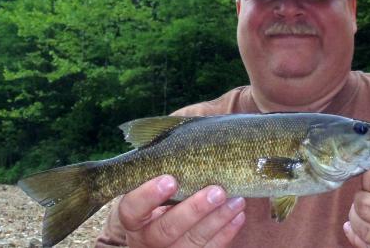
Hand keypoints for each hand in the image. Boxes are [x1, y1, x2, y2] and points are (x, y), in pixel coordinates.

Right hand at [118, 175, 245, 247]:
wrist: (154, 231)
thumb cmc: (154, 198)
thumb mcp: (147, 186)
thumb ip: (160, 168)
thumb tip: (180, 133)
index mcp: (132, 218)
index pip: (132, 209)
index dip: (149, 196)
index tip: (170, 179)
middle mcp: (147, 239)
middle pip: (167, 229)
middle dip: (194, 210)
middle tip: (216, 191)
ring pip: (193, 241)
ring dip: (218, 220)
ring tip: (236, 200)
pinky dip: (226, 233)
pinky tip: (237, 215)